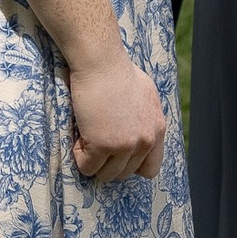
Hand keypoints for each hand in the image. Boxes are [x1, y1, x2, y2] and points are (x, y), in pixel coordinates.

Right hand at [67, 46, 166, 183]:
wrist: (101, 62)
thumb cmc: (117, 70)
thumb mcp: (145, 95)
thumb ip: (145, 118)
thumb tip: (136, 131)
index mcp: (157, 129)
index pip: (150, 169)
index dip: (131, 165)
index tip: (117, 155)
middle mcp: (146, 140)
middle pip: (124, 173)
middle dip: (107, 163)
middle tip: (95, 142)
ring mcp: (126, 145)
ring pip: (106, 175)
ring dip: (93, 162)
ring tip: (86, 138)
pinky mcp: (104, 145)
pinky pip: (87, 166)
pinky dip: (79, 156)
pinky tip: (79, 135)